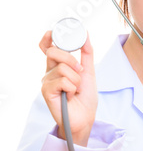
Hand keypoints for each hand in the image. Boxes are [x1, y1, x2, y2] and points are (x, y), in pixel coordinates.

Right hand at [39, 31, 97, 145]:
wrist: (85, 117)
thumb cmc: (85, 97)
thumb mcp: (89, 72)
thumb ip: (87, 53)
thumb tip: (86, 34)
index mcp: (58, 65)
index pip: (48, 47)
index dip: (49, 38)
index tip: (54, 32)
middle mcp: (50, 71)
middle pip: (55, 52)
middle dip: (71, 59)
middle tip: (80, 71)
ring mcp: (47, 81)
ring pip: (62, 68)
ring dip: (76, 80)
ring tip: (76, 90)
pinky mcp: (46, 91)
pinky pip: (62, 81)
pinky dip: (72, 88)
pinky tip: (70, 96)